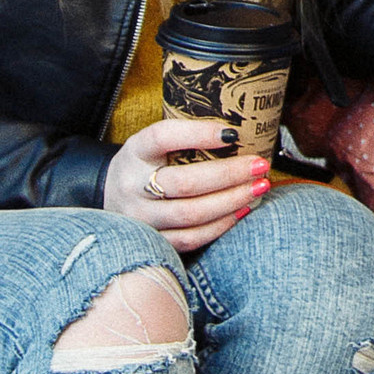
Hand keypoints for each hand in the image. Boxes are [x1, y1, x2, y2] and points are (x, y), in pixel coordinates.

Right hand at [102, 115, 268, 252]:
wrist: (113, 200)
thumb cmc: (147, 166)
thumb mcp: (154, 144)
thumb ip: (184, 138)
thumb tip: (239, 131)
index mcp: (135, 152)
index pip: (163, 137)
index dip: (198, 134)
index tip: (233, 133)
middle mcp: (132, 186)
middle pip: (184, 182)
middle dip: (229, 174)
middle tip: (260, 165)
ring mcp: (140, 218)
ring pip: (191, 214)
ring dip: (232, 200)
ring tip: (259, 187)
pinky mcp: (152, 242)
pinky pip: (191, 237)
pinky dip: (221, 225)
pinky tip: (243, 210)